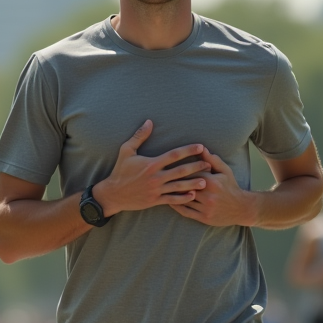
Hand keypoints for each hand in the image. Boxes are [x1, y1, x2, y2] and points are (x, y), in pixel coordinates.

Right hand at [93, 120, 210, 216]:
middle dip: (196, 167)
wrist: (113, 194)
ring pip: (179, 186)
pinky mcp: (155, 200)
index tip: (201, 147)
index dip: (189, 150)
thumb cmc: (120, 171)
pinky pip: (172, 200)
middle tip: (209, 164)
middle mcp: (156, 177)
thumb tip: (149, 121)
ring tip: (206, 181)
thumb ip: (139, 136)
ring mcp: (156, 189)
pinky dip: (183, 198)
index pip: (174, 155)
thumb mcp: (126, 150)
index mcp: (151, 163)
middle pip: (181, 171)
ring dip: (194, 183)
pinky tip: (193, 195)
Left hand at [169, 149, 257, 226]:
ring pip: (184, 199)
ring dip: (172, 194)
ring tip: (161, 189)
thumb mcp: (224, 171)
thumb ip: (212, 160)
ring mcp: (205, 208)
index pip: (191, 173)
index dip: (180, 169)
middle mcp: (208, 195)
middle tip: (161, 177)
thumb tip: (201, 148)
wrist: (241, 208)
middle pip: (185, 186)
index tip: (169, 165)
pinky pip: (186, 211)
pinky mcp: (204, 218)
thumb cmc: (231, 187)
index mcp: (212, 181)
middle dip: (173, 181)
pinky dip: (176, 206)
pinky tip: (169, 201)